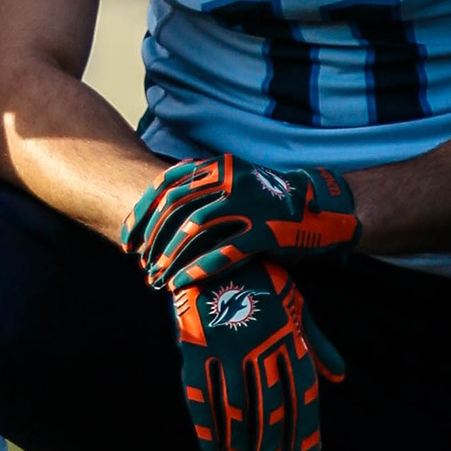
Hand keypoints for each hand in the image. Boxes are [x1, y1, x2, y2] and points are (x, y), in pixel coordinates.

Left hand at [129, 155, 360, 291]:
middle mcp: (231, 181)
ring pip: (195, 229)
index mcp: (219, 168)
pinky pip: (225, 252)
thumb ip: (203, 192)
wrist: (321, 208)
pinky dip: (199, 268)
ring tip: (156, 276)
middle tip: (138, 261)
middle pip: (175, 206)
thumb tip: (161, 213)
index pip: (167, 184)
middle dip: (151, 236)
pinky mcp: (267, 232)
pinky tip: (182, 282)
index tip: (128, 236)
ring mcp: (250, 205)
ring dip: (170, 255)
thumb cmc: (269, 201)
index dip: (143, 211)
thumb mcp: (235, 184)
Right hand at [170, 271, 340, 450]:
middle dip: (271, 449)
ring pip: (235, 407)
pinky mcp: (195, 345)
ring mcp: (225, 346)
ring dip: (239, 445)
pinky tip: (211, 450)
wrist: (213, 249)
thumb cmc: (260, 280)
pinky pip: (200, 393)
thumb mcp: (295, 305)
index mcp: (288, 337)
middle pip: (269, 408)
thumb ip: (316, 343)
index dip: (303, 433)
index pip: (301, 395)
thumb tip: (340, 376)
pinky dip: (205, 424)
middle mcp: (260, 345)